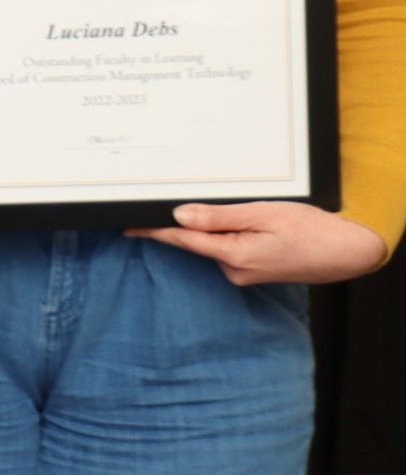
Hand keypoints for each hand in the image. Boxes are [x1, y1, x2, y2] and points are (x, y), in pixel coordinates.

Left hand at [131, 201, 389, 285]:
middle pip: (196, 242)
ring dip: (213, 228)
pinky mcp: (254, 272)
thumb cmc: (310, 230)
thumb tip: (179, 217)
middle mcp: (235, 270)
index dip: (153, 232)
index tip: (127, 226)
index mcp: (233, 256)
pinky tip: (245, 224)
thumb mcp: (262, 214)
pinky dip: (228, 235)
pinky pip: (230, 250)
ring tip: (234, 210)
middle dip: (186, 224)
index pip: (182, 241)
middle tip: (173, 199)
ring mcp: (244, 274)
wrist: (347, 251)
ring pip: (214, 246)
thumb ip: (218, 217)